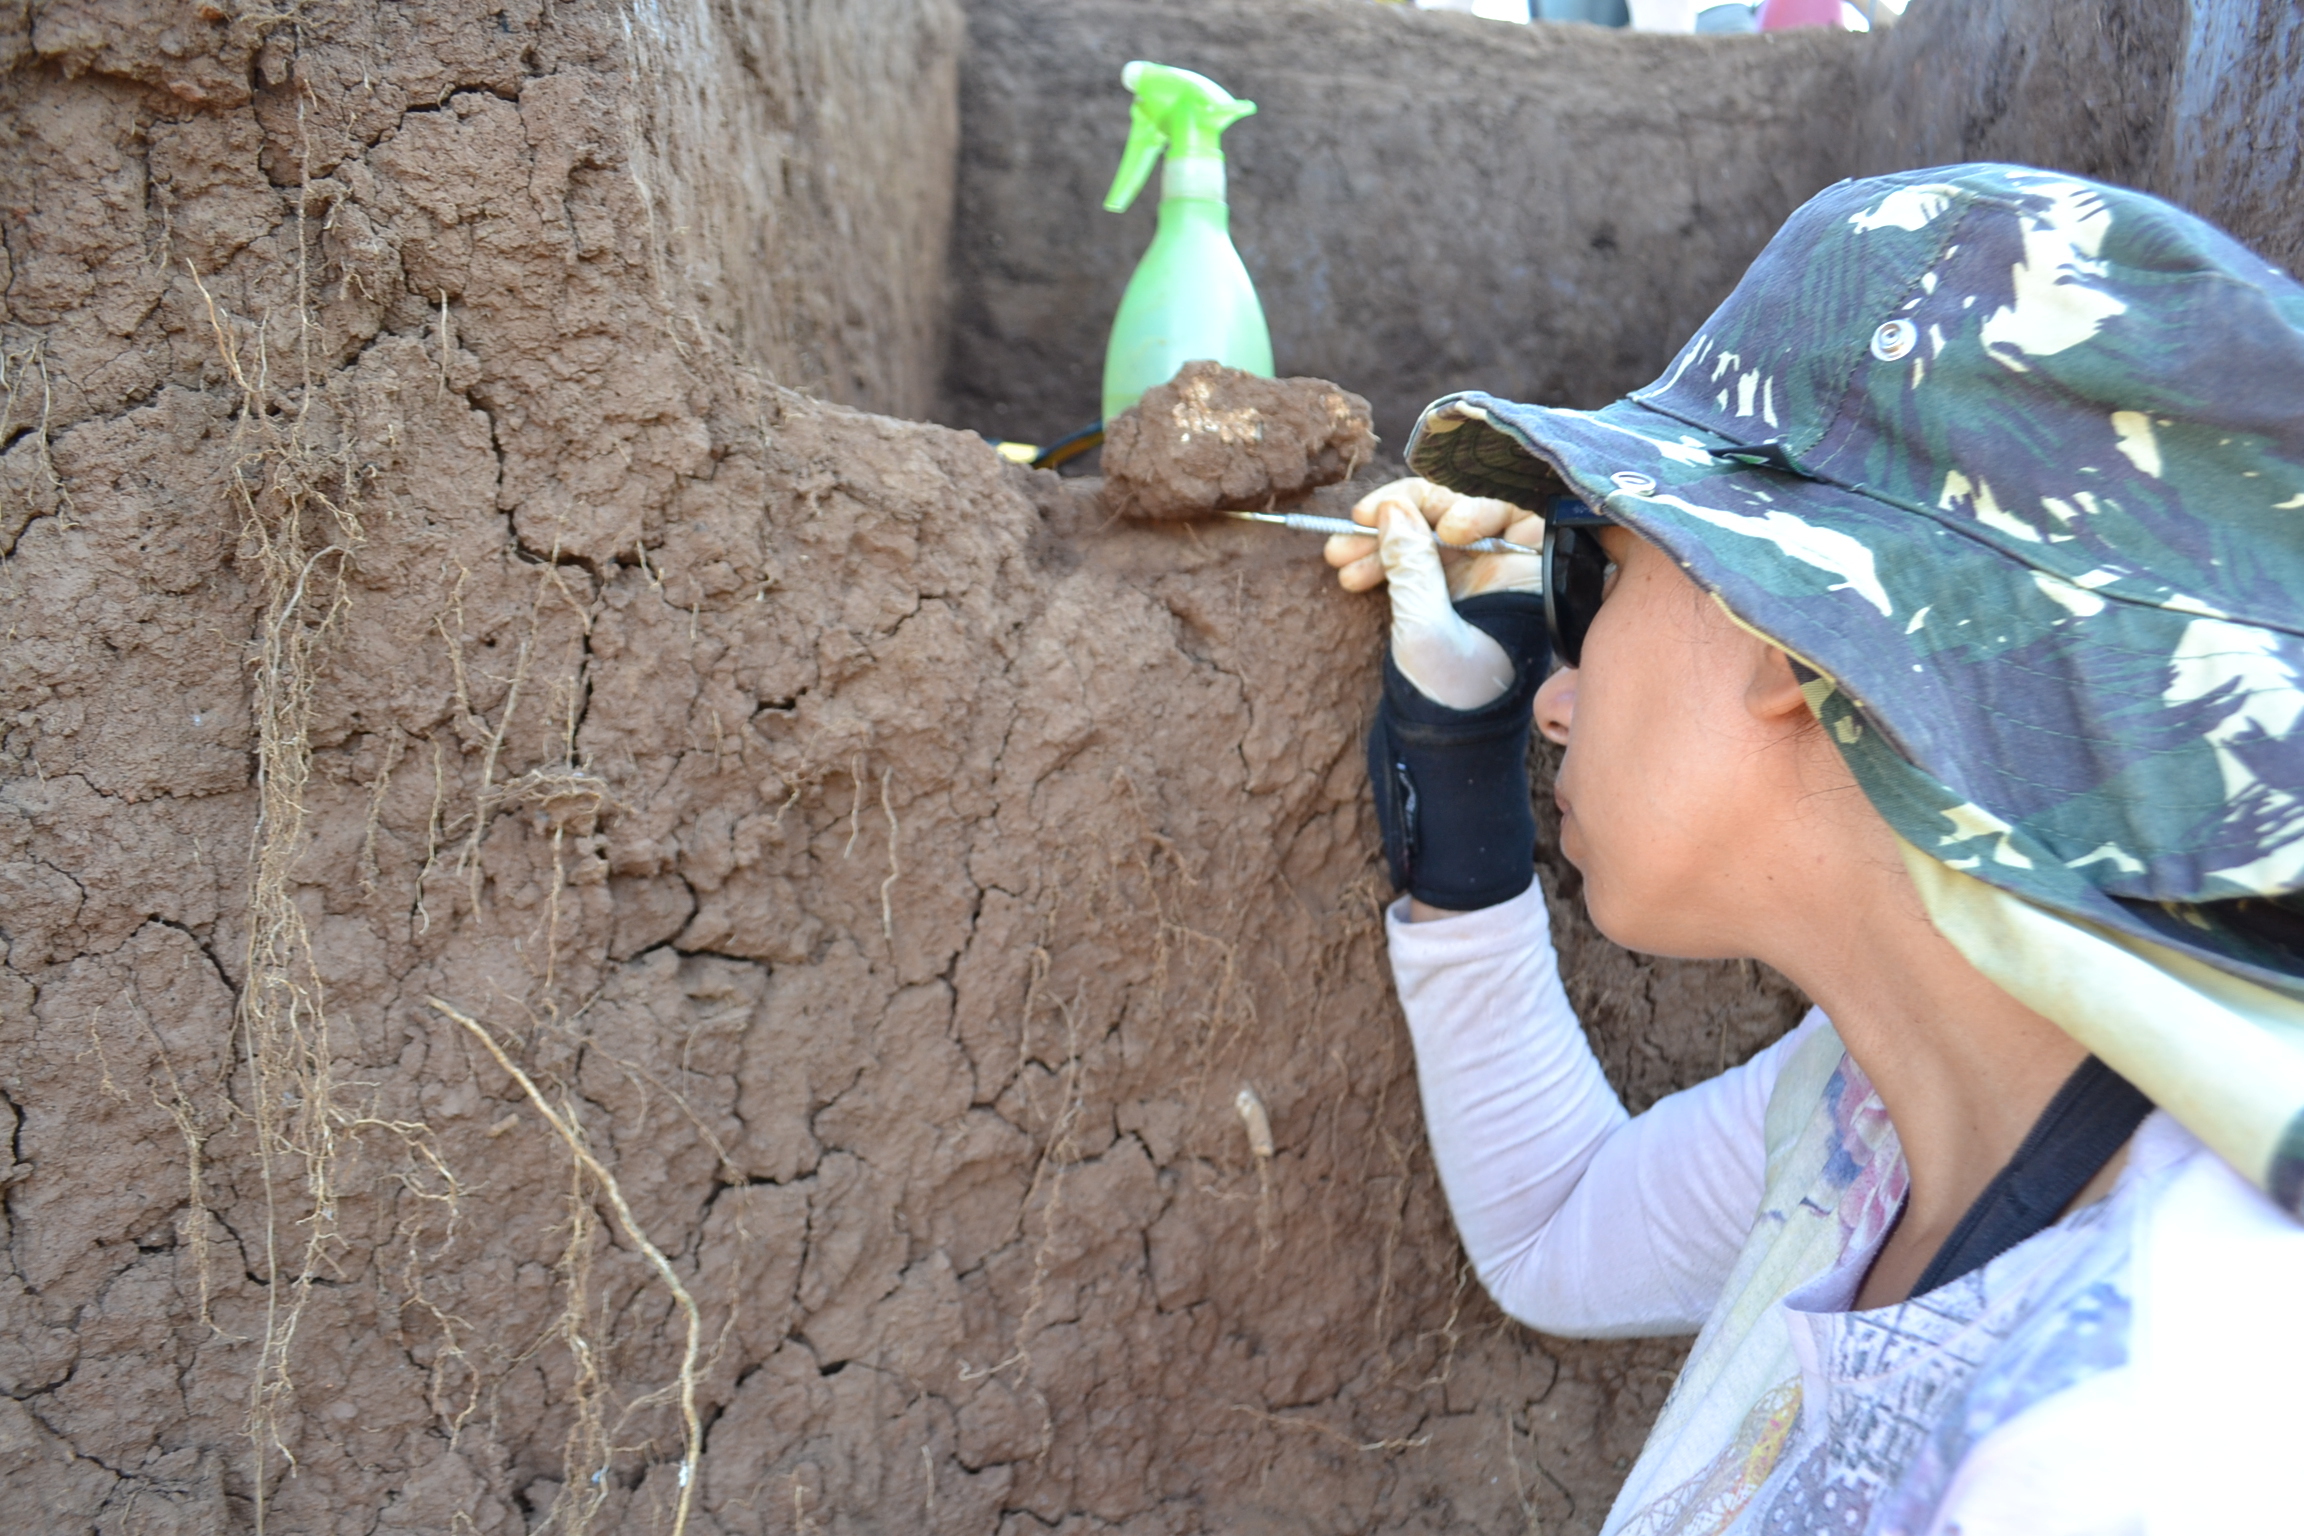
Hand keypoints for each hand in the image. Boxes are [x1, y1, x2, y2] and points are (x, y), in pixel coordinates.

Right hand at [1327, 479, 1545, 709]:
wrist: (1441, 742)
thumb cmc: (1454, 694)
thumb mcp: (1430, 627)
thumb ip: (1413, 565)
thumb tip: (1392, 508)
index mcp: (1523, 575)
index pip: (1506, 510)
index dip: (1471, 507)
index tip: (1445, 530)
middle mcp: (1497, 568)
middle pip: (1452, 513)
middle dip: (1403, 516)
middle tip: (1357, 522)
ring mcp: (1464, 578)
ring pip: (1420, 534)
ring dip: (1375, 539)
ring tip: (1337, 555)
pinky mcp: (1435, 591)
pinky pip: (1405, 558)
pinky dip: (1375, 560)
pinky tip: (1347, 573)